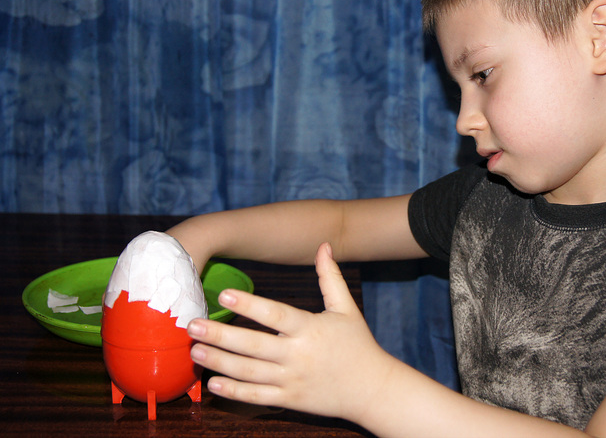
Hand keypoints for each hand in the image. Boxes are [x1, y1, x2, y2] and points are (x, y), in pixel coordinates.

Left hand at [187, 243, 395, 421]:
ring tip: (195, 350)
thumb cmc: (358, 344)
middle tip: (192, 324)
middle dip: (221, 335)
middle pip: (253, 345)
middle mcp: (298, 355)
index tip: (224, 294)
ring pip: (249, 373)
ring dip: (219, 361)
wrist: (373, 389)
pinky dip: (234, 393)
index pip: (275, 314)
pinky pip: (257, 398)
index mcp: (310, 329)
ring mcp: (292, 380)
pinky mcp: (290, 401)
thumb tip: (323, 245)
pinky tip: (212, 384)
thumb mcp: (346, 308)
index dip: (249, 304)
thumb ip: (330, 277)